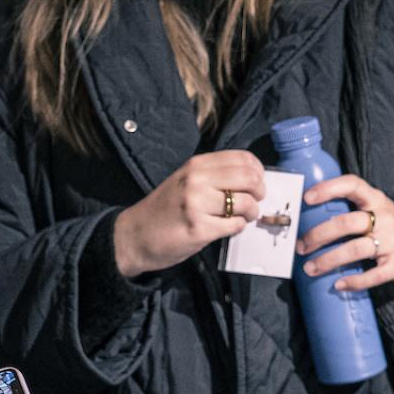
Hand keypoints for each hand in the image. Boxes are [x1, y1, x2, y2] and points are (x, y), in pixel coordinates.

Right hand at [113, 150, 267, 277]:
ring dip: (250, 213)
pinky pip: (235, 225)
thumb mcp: (185, 180)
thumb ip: (214, 175)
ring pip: (246, 203)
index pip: (243, 158)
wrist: (134, 235)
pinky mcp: (199, 229)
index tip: (256, 184)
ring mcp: (197, 204)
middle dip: (259, 193)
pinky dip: (237, 228)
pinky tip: (226, 228)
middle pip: (250, 179)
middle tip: (254, 203)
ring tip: (241, 217)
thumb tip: (252, 179)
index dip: (258, 172)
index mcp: (196, 165)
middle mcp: (197, 180)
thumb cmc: (164, 209)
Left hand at [297, 176, 393, 291]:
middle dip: (319, 235)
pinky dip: (355, 281)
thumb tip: (307, 219)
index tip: (307, 198)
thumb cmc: (389, 230)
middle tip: (301, 246)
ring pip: (356, 249)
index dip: (329, 188)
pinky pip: (374, 275)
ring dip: (329, 260)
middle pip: (347, 223)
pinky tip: (339, 284)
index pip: (353, 185)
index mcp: (376, 199)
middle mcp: (385, 218)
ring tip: (310, 268)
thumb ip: (351, 210)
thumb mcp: (376, 211)